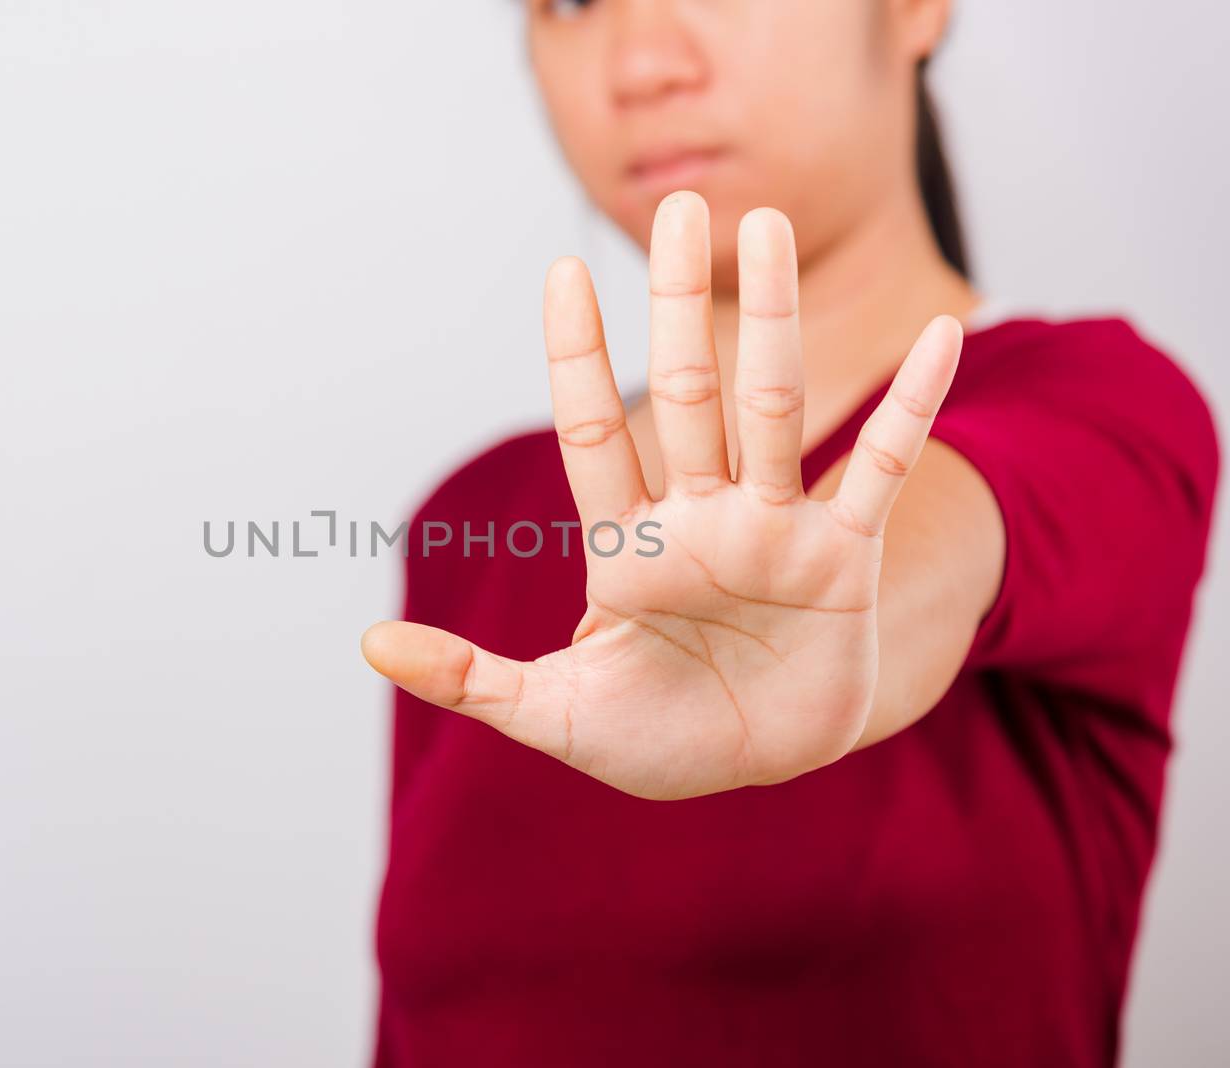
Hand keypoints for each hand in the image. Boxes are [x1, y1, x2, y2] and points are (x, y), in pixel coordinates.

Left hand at [361, 193, 962, 799]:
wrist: (756, 767)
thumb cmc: (651, 737)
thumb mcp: (553, 716)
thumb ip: (470, 679)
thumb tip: (368, 646)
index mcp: (625, 548)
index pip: (593, 435)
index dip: (580, 358)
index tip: (563, 270)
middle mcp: (700, 519)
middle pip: (689, 394)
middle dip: (681, 305)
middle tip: (680, 209)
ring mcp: (774, 531)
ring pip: (775, 408)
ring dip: (774, 320)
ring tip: (769, 225)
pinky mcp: (845, 561)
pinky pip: (885, 470)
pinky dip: (913, 409)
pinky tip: (942, 338)